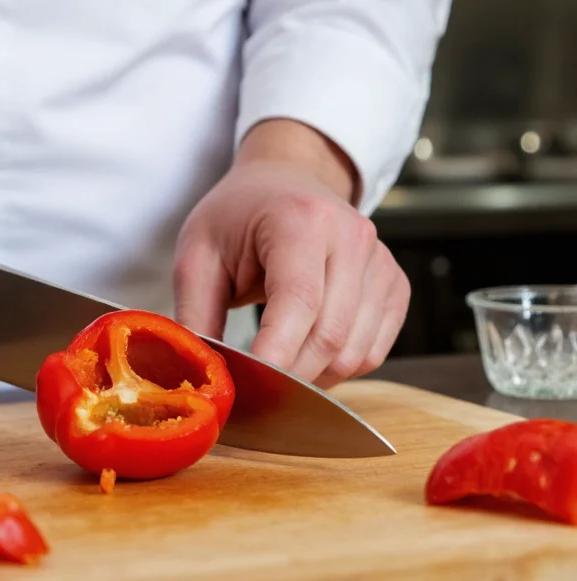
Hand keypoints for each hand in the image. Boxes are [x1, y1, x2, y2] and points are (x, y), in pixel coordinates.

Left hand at [173, 120, 410, 388]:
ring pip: (354, 353)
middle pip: (330, 336)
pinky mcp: (394, 286)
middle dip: (289, 376)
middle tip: (253, 390)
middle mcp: (352, 237)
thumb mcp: (197, 255)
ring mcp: (381, 262)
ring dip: (313, 378)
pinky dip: (338, 369)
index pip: (299, 302)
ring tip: (275, 370)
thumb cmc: (237, 216)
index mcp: (301, 220)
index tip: (247, 388)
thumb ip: (195, 313)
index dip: (275, 355)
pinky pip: (373, 352)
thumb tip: (203, 373)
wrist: (285, 181)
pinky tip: (306, 356)